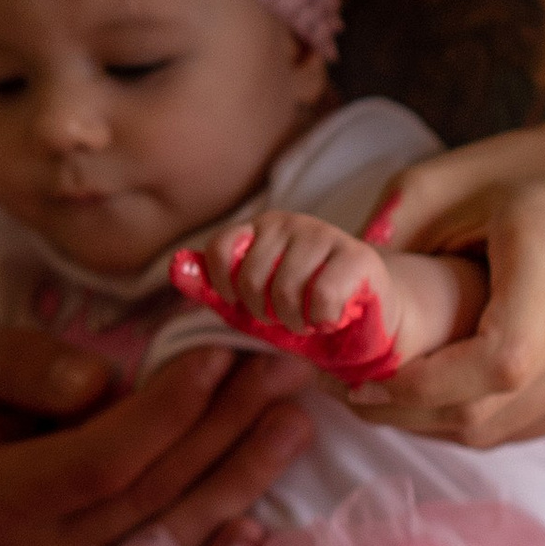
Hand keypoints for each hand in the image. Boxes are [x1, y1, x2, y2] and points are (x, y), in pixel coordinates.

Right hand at [0, 327, 313, 545]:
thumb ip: (18, 365)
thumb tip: (96, 383)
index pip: (98, 463)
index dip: (164, 414)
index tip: (216, 357)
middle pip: (151, 496)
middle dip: (223, 428)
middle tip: (283, 369)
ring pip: (176, 535)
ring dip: (243, 475)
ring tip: (293, 417)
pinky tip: (267, 513)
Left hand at [176, 209, 480, 374]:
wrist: (370, 322)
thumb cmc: (306, 312)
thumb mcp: (252, 306)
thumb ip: (213, 287)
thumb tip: (174, 266)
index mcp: (262, 229)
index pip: (221, 249)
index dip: (226, 286)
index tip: (244, 303)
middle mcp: (292, 223)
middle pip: (250, 275)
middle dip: (264, 311)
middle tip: (286, 317)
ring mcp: (327, 237)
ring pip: (285, 289)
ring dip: (295, 320)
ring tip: (309, 318)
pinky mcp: (360, 258)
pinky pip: (321, 296)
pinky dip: (321, 319)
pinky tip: (332, 317)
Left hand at [351, 113, 544, 445]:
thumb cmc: (519, 173)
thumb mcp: (440, 179)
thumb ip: (386, 235)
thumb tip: (335, 303)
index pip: (497, 360)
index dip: (422, 386)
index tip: (362, 380)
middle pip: (489, 407)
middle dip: (406, 411)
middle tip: (347, 391)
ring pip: (500, 429)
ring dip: (430, 422)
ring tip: (380, 390)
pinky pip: (523, 427)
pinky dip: (469, 420)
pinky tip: (432, 390)